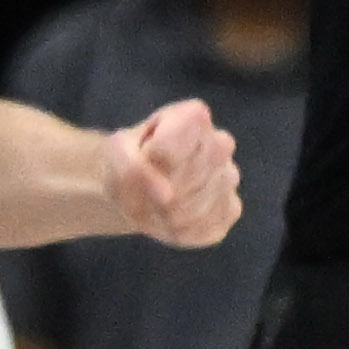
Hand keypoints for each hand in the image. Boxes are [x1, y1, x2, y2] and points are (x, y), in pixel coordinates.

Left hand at [103, 98, 240, 246]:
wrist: (140, 182)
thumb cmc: (132, 158)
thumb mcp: (117, 153)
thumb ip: (133, 168)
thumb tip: (167, 197)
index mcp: (192, 117)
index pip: (171, 150)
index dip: (148, 167)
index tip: (140, 162)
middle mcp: (221, 143)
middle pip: (186, 182)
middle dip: (156, 193)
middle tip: (143, 188)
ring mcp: (230, 177)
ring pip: (194, 210)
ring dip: (164, 215)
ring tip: (153, 204)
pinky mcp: (231, 210)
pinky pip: (203, 229)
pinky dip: (178, 231)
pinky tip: (170, 219)